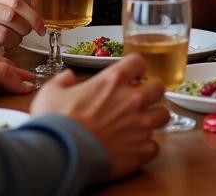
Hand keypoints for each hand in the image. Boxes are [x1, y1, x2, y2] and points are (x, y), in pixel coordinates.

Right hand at [31, 55, 168, 179]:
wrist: (61, 155)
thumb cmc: (56, 122)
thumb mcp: (51, 92)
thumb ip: (62, 81)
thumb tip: (67, 77)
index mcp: (113, 80)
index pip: (139, 62)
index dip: (136, 68)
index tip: (131, 75)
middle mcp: (132, 99)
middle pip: (159, 87)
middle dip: (151, 91)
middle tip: (140, 99)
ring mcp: (140, 125)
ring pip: (164, 115)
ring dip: (154, 118)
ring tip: (141, 124)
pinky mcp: (142, 150)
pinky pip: (156, 145)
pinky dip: (147, 146)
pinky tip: (135, 147)